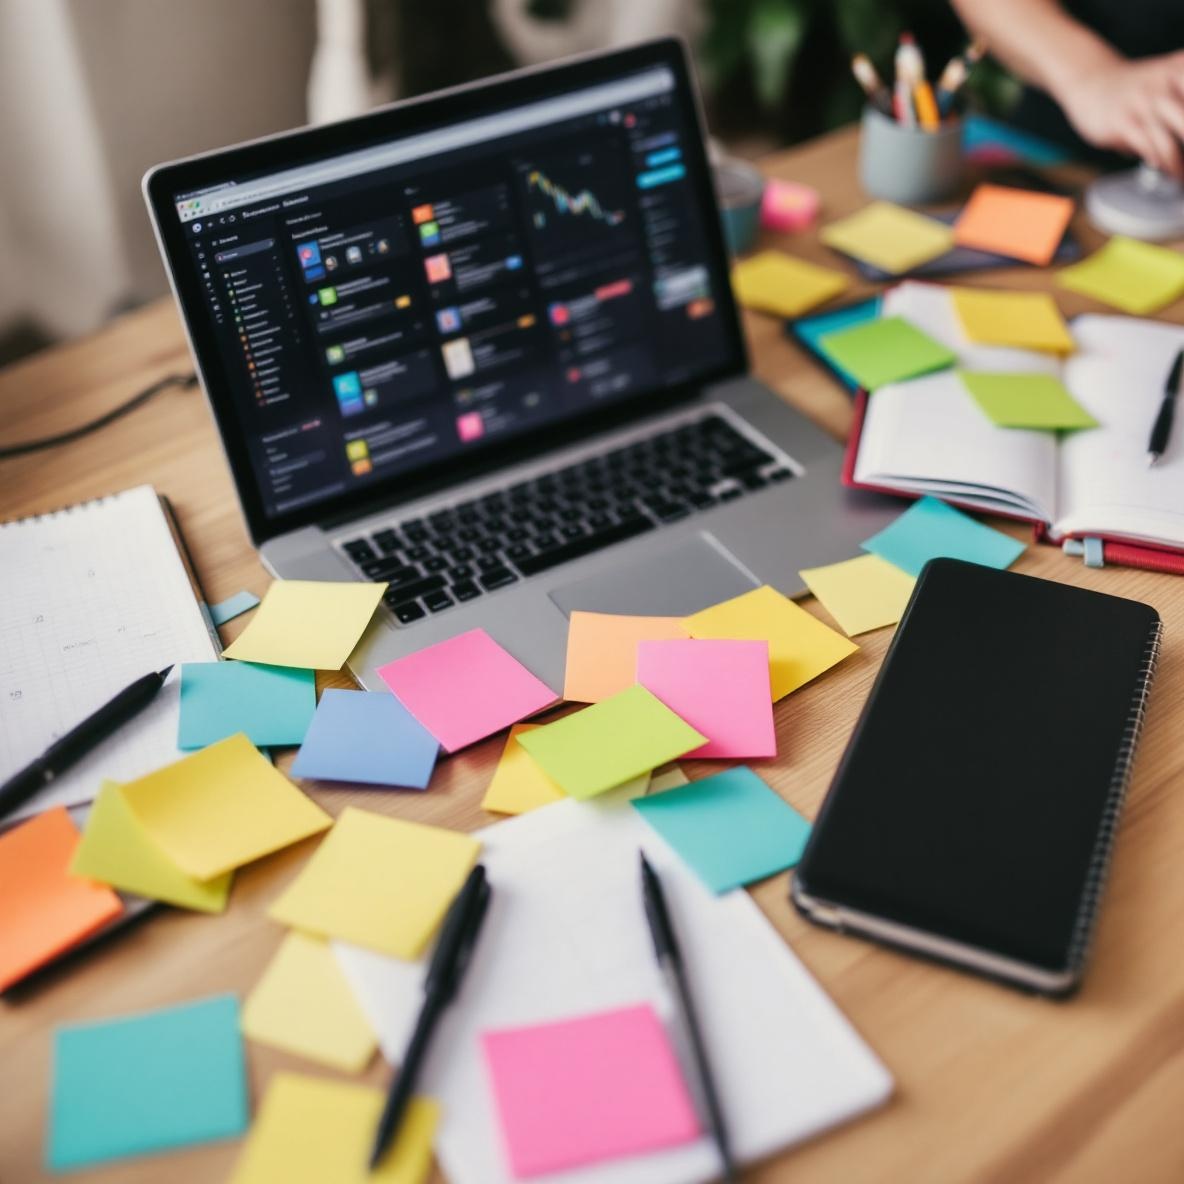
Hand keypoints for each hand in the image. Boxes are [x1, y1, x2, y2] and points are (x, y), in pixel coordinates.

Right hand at [1058, 51, 1183, 176]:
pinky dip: (1165, 166)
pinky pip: (1151, 150)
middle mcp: (1168, 80)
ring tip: (1183, 178)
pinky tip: (1170, 172)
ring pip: (1173, 141)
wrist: (1092, 81)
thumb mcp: (1171, 77)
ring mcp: (1145, 101)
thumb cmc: (1137, 88)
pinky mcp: (1124, 122)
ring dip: (1181, 167)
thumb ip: (1182, 101)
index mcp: (1183, 67)